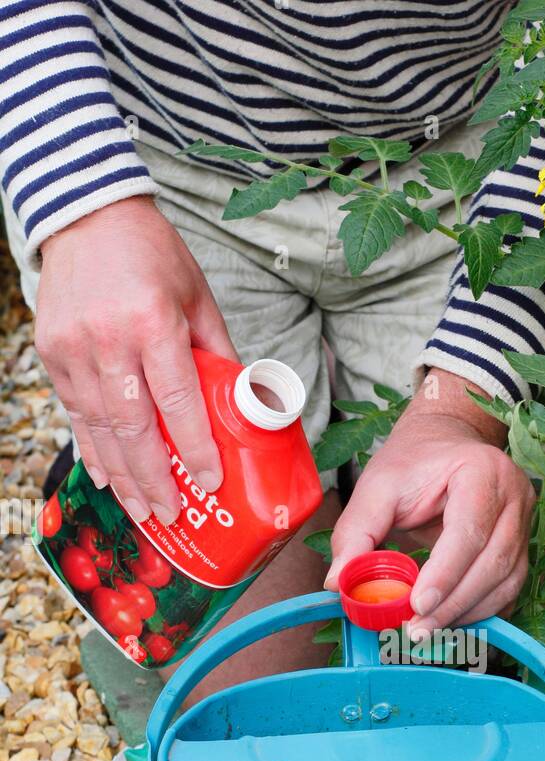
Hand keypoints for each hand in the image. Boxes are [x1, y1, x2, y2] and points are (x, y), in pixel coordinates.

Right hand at [36, 196, 236, 523]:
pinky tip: (110, 478)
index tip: (209, 482)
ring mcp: (74, 349)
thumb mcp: (197, 298)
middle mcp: (109, 340)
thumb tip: (246, 403)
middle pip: (133, 427)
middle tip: (171, 516)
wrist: (85, 213)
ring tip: (144, 511)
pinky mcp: (52, 353)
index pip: (178, 400)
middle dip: (153, 479)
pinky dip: (94, 450)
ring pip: (99, 429)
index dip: (194, 447)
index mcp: (154, 323)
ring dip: (123, 477)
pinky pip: (75, 414)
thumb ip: (217, 353)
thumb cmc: (152, 256)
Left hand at [324, 370, 534, 633]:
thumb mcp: (377, 487)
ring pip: (506, 581)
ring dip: (466, 612)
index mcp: (483, 471)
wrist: (445, 445)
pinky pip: (508, 590)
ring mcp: (524, 524)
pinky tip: (448, 620)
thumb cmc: (413, 463)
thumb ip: (356, 532)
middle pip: (494, 562)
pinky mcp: (522, 549)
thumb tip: (337, 583)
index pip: (470, 531)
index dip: (445, 573)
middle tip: (416, 629)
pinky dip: (479, 611)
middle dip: (453, 603)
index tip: (417, 605)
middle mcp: (515, 496)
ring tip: (426, 629)